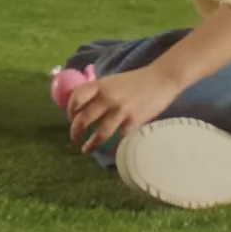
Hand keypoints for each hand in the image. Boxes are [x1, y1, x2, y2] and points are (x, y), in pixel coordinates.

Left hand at [66, 67, 183, 153]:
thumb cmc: (136, 80)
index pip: (76, 98)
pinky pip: (119, 139)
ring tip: (86, 150)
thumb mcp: (113, 80)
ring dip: (91, 144)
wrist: (161, 79)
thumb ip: (99, 91)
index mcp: (100, 85)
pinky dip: (112, 148)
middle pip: (84, 118)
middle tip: (74, 139)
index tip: (70, 118)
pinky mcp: (134, 121)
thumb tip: (85, 106)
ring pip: (100, 133)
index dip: (69, 110)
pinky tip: (108, 152)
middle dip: (76, 132)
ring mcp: (121, 110)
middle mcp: (107, 98)